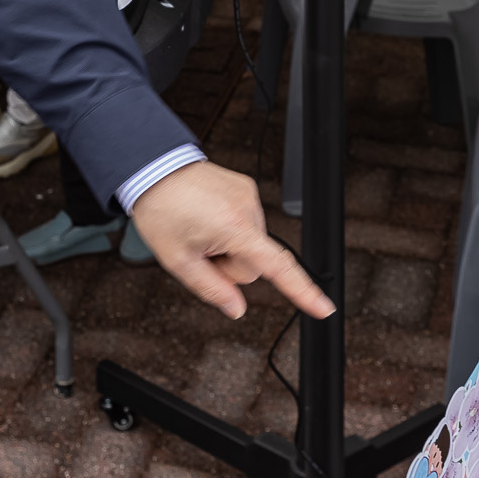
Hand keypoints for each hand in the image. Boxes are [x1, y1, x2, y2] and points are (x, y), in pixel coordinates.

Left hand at [129, 161, 333, 320]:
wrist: (154, 169)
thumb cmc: (162, 210)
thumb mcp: (178, 260)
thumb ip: (211, 289)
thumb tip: (236, 308)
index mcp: (235, 228)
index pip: (277, 268)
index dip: (302, 291)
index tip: (323, 307)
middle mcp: (249, 209)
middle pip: (253, 263)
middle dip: (229, 266)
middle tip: (200, 252)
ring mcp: (249, 196)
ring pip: (250, 245)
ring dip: (229, 246)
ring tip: (200, 230)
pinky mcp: (246, 188)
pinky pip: (246, 224)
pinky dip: (230, 229)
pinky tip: (207, 218)